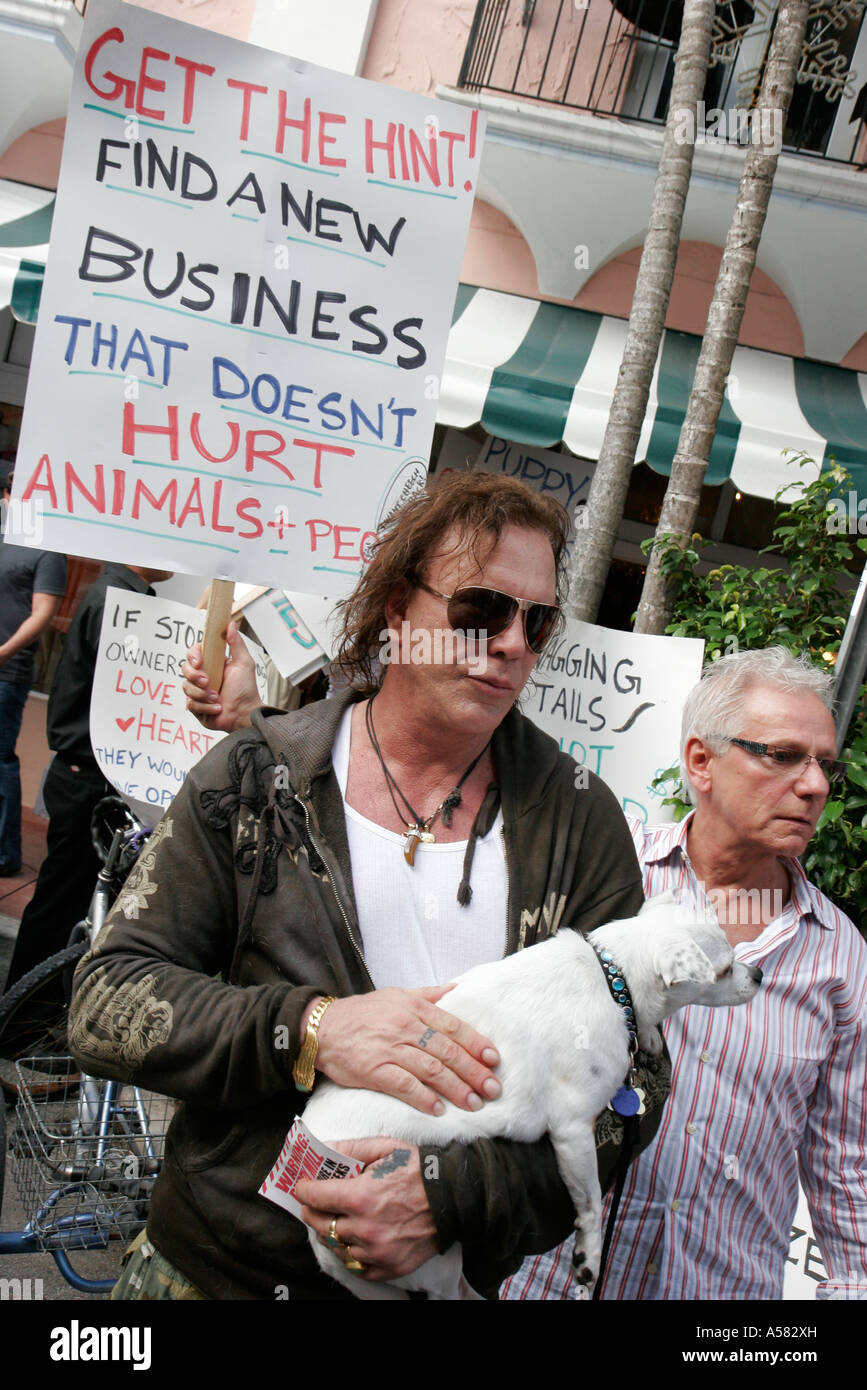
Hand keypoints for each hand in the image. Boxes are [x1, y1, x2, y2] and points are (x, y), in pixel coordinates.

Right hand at [182, 621, 261, 731]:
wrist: (245, 713)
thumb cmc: (246, 689)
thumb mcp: (244, 663)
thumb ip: (237, 643)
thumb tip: (231, 624)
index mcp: (212, 664)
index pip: (193, 654)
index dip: (193, 656)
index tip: (199, 662)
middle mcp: (202, 676)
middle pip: (185, 669)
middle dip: (195, 677)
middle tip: (208, 683)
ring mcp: (197, 691)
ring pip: (186, 687)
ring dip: (203, 695)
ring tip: (217, 698)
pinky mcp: (196, 706)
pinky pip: (191, 704)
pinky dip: (205, 707)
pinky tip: (217, 708)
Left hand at [297, 1139, 437, 1281]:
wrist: (453, 1197)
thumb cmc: (418, 1169)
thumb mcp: (384, 1148)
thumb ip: (350, 1148)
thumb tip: (322, 1148)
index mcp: (360, 1196)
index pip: (313, 1197)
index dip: (304, 1189)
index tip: (303, 1186)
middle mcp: (364, 1228)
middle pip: (319, 1224)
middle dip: (312, 1211)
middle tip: (315, 1203)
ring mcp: (376, 1251)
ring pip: (336, 1248)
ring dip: (332, 1233)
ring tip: (338, 1220)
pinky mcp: (389, 1267)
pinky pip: (357, 1267)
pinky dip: (352, 1254)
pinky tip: (356, 1240)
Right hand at [311, 986, 500, 1114]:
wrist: (322, 1027)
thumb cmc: (362, 1013)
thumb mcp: (396, 995)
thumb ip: (428, 994)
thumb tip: (456, 989)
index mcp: (414, 1009)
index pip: (453, 1027)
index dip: (476, 1044)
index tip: (493, 1059)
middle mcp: (406, 1027)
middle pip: (447, 1052)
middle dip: (474, 1072)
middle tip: (493, 1089)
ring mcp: (390, 1049)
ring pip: (431, 1070)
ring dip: (456, 1088)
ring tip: (473, 1103)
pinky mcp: (374, 1070)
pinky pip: (404, 1086)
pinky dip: (423, 1098)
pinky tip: (438, 1109)